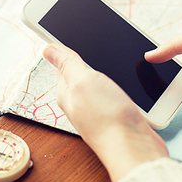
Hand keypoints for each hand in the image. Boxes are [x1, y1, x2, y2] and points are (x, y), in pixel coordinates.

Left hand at [43, 44, 167, 181]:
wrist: (134, 149)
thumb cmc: (107, 118)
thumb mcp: (83, 81)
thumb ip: (67, 63)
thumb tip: (47, 48)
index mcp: (67, 91)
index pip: (63, 63)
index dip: (69, 47)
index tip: (75, 32)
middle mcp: (81, 102)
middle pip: (83, 72)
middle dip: (92, 57)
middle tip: (101, 44)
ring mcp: (99, 109)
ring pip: (101, 82)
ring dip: (109, 70)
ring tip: (117, 59)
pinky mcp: (116, 115)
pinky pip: (115, 93)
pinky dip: (121, 84)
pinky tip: (129, 80)